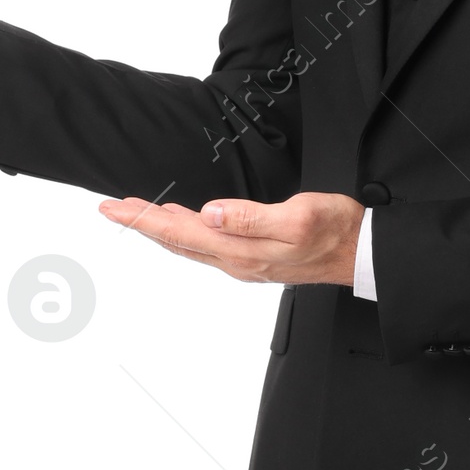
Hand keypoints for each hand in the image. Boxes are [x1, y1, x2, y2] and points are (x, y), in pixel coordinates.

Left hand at [99, 190, 363, 286]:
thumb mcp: (296, 218)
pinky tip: (179, 221)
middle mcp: (235, 261)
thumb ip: (250, 218)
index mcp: (239, 252)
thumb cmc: (334, 232)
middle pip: (175, 240)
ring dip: (158, 227)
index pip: (178, 232)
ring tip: (134, 211)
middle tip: (109, 207)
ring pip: (188, 244)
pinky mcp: (252, 258)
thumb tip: (209, 214)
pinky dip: (182, 232)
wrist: (359, 254)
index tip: (113, 207)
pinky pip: (204, 245)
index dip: (142, 219)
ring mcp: (242, 262)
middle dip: (140, 223)